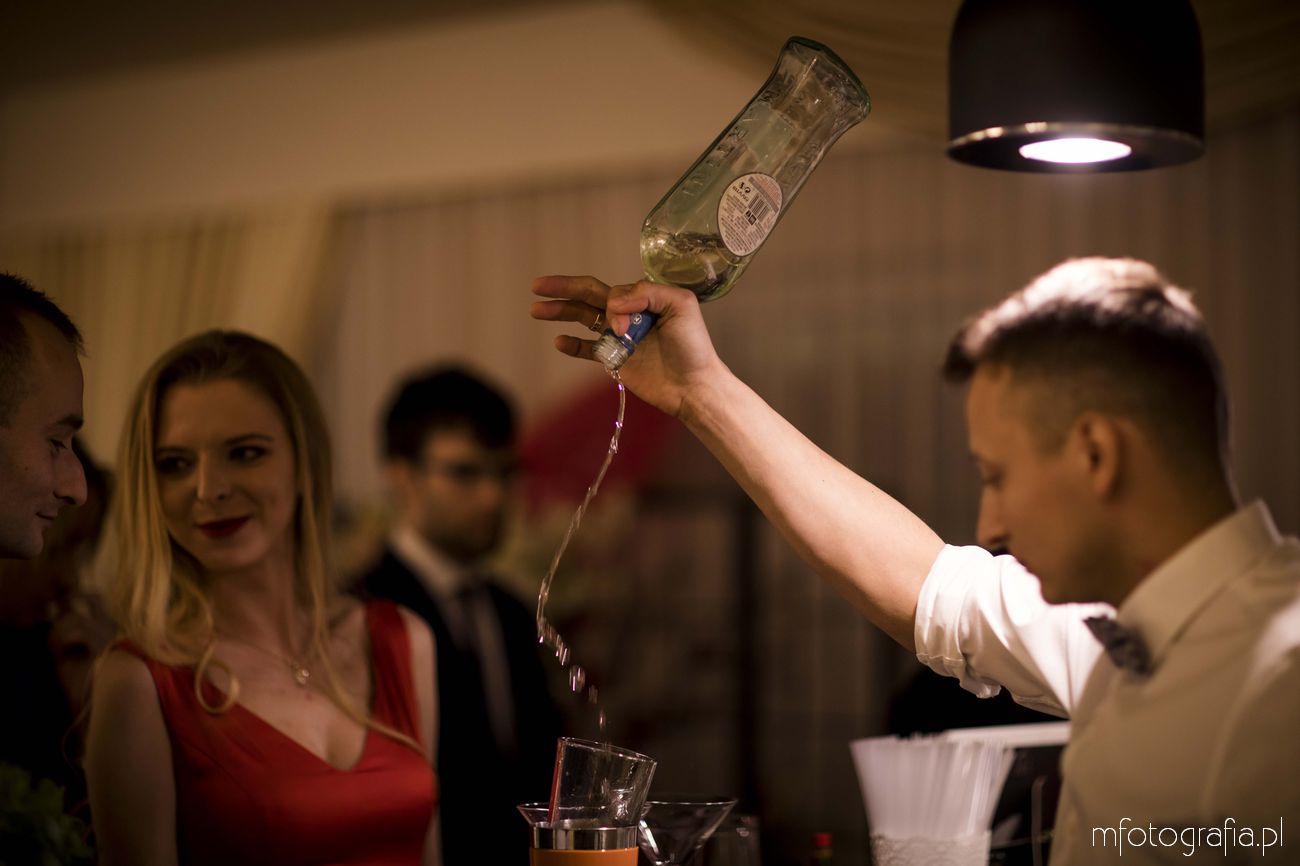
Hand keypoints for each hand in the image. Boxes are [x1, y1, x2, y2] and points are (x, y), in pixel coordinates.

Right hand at [530, 275, 725, 418]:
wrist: (693, 386)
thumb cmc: (693, 346)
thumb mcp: (680, 306)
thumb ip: (647, 293)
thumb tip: (613, 304)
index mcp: (644, 297)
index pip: (614, 291)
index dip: (614, 305)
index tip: (626, 329)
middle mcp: (629, 314)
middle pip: (589, 296)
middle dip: (563, 289)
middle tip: (537, 286)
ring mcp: (619, 337)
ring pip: (583, 318)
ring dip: (560, 312)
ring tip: (536, 309)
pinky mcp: (614, 359)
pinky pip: (587, 349)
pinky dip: (572, 345)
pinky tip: (558, 342)